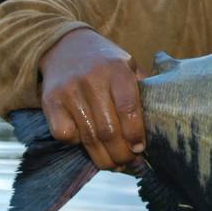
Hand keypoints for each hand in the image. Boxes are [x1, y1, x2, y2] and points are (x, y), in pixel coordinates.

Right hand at [39, 27, 147, 170]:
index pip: (128, 107)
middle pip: (109, 129)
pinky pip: (64, 134)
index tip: (140, 148)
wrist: (64, 45)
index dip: (135, 133)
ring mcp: (69, 91)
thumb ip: (142, 87)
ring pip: (88, 136)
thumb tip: (160, 119)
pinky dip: (77, 144)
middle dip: (121, 152)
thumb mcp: (128, 64)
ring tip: (114, 164)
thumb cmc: (104, 61)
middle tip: (130, 162)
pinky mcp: (51, 102)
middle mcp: (92, 80)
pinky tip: (87, 143)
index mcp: (117, 70)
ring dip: (103, 157)